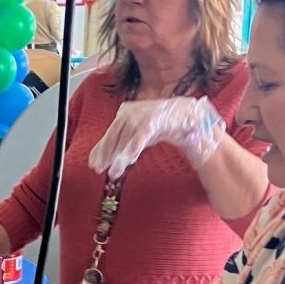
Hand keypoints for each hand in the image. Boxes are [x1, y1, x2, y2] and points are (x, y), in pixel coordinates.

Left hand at [88, 96, 225, 181]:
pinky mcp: (156, 120)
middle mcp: (133, 112)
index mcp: (127, 113)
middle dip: (106, 154)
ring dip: (119, 156)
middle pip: (115, 134)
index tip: (93, 165)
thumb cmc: (164, 126)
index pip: (110, 133)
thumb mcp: (141, 136)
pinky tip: (127, 160)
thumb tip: (110, 161)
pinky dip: (133, 148)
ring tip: (114, 172)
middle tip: (99, 170)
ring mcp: (144, 114)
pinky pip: (141, 136)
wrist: (191, 117)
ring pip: (126, 137)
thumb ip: (126, 146)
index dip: (101, 150)